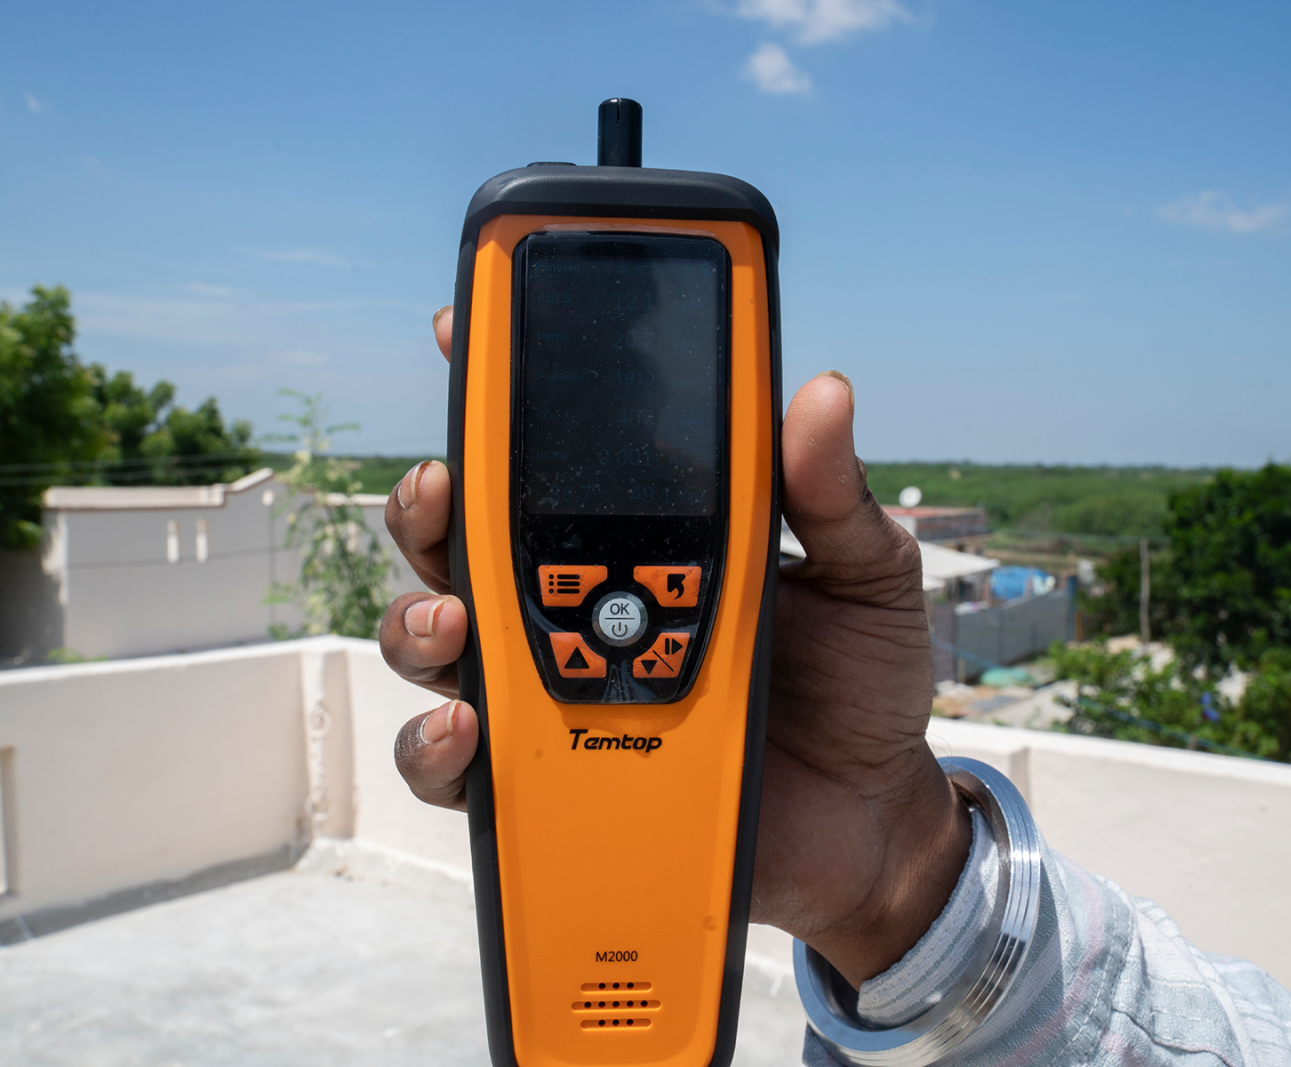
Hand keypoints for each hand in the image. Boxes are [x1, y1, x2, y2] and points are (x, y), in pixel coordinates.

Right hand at [381, 306, 970, 985]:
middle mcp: (585, 602)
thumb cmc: (861, 681)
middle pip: (470, 540)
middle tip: (443, 487)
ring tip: (452, 624)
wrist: (869, 814)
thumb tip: (824, 393)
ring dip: (420, 620)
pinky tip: (465, 730)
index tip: (463, 332)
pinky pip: (462, 764)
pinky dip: (438, 747)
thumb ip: (833, 496)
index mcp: (651, 536)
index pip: (561, 457)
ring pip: (443, 640)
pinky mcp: (553, 775)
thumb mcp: (865, 574)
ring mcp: (560, 688)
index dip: (503, 394)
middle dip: (433, 505)